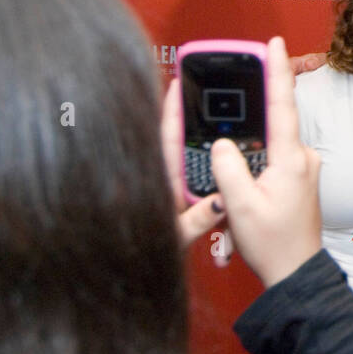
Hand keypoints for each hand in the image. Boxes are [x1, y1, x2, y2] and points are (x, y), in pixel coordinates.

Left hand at [161, 75, 226, 248]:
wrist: (131, 271)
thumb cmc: (144, 253)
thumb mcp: (175, 237)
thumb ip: (196, 220)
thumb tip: (218, 202)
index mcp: (161, 182)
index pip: (168, 137)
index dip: (173, 109)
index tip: (179, 82)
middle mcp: (165, 180)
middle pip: (180, 138)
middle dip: (191, 113)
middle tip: (206, 87)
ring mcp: (171, 187)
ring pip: (188, 153)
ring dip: (200, 134)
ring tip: (216, 110)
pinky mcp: (179, 198)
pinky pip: (194, 169)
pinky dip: (204, 155)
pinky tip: (221, 150)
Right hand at [213, 36, 322, 286]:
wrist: (296, 274)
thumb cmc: (273, 245)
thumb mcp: (240, 207)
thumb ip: (228, 168)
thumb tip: (221, 143)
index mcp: (291, 159)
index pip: (282, 104)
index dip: (277, 70)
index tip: (274, 43)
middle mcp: (302, 158)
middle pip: (274, 121)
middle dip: (253, 111)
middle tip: (239, 99)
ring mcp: (303, 168)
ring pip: (271, 143)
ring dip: (251, 147)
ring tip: (236, 173)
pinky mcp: (298, 179)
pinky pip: (273, 159)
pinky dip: (256, 162)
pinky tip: (243, 182)